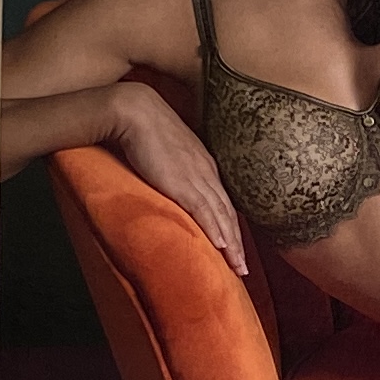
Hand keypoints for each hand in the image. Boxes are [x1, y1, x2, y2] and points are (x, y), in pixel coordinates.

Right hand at [113, 82, 247, 275]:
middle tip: (243, 268)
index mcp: (206, 165)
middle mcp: (207, 173)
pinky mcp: (182, 182)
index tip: (236, 247)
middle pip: (229, 213)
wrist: (136, 111)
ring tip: (238, 267)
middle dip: (237, 243)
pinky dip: (214, 230)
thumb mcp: (170, 151)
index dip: (231, 227)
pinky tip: (220, 247)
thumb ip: (177, 168)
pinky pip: (203, 211)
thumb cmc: (148, 128)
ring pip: (221, 216)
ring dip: (231, 244)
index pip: (224, 202)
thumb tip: (173, 181)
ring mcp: (197, 177)